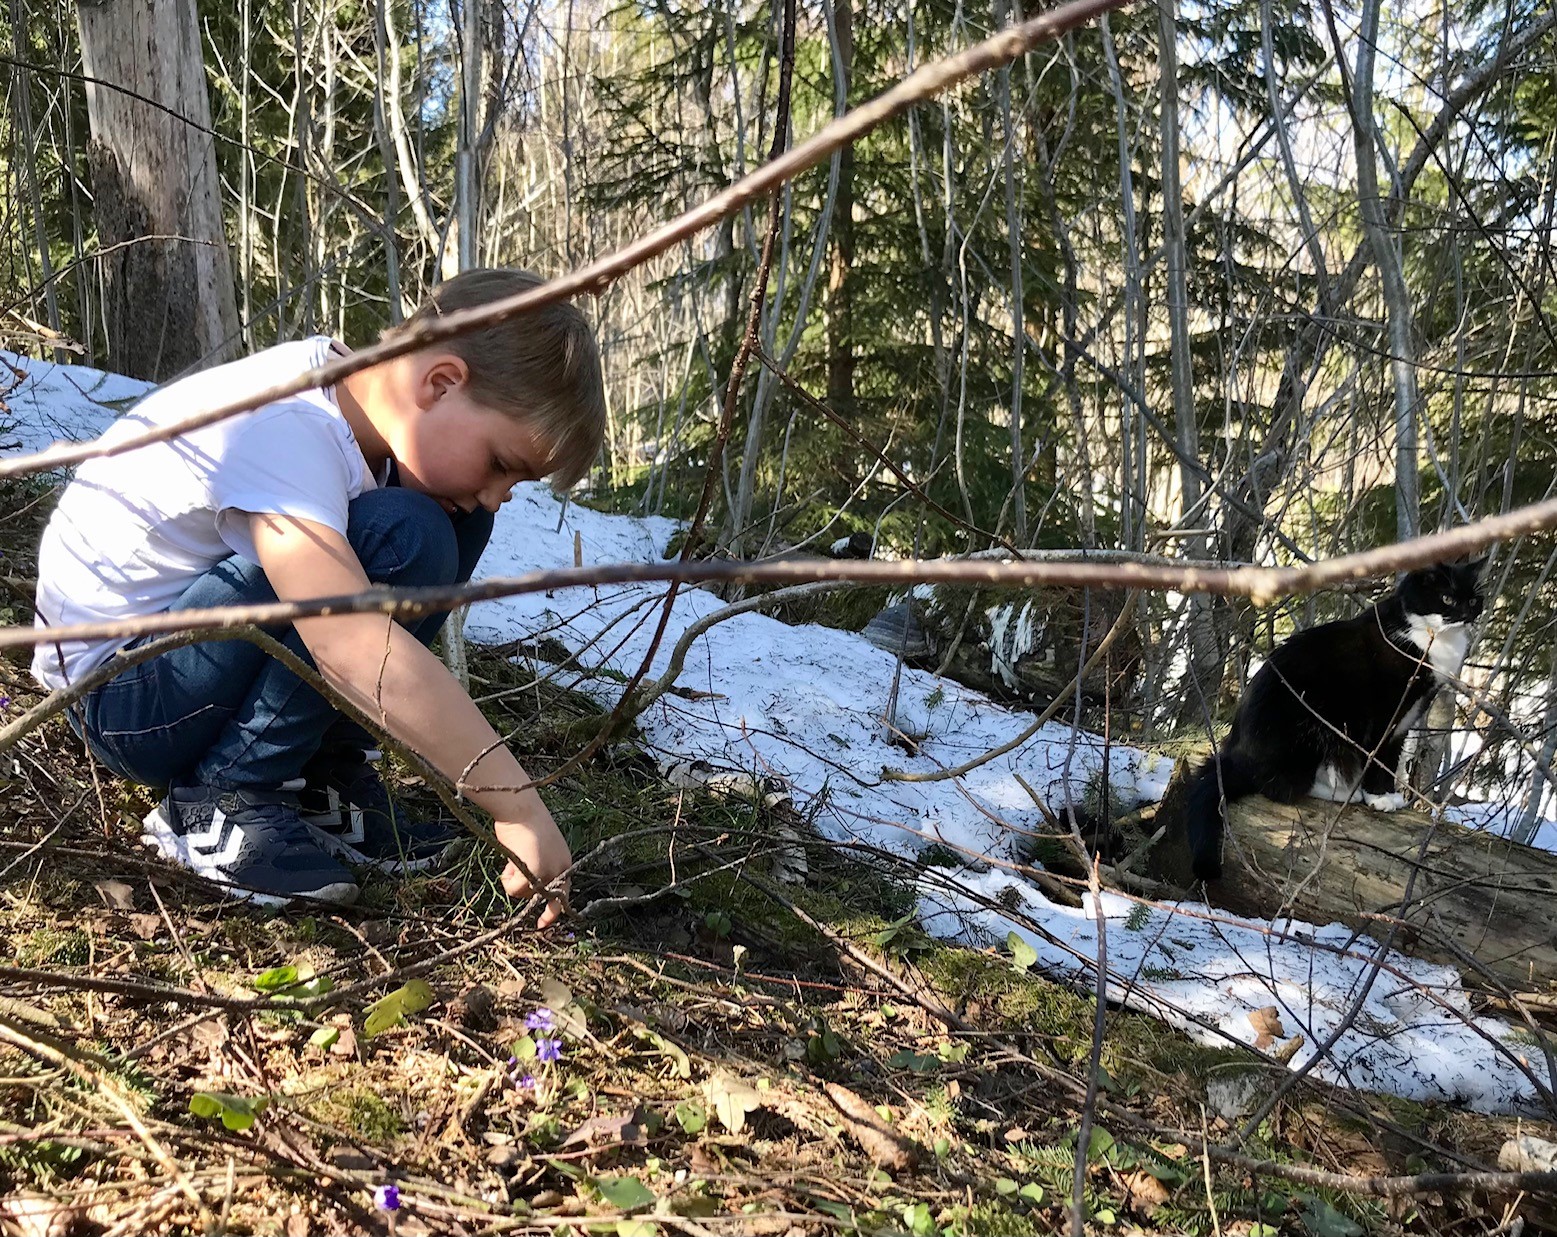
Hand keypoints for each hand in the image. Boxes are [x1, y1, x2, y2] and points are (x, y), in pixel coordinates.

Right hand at [495, 813, 572, 927]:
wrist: (520, 808)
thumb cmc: (525, 823)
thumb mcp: (539, 848)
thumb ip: (538, 866)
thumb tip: (526, 888)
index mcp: (565, 861)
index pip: (563, 892)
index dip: (553, 909)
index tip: (543, 923)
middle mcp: (561, 868)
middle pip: (544, 897)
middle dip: (534, 900)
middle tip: (531, 908)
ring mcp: (549, 871)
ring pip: (524, 893)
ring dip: (514, 880)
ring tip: (513, 859)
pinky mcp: (535, 872)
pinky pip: (515, 889)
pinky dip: (507, 880)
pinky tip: (508, 864)